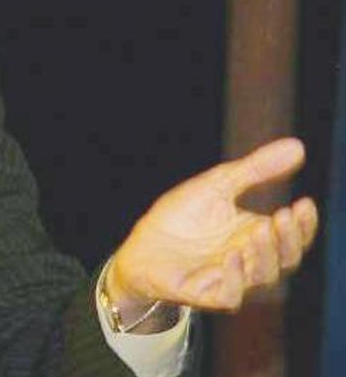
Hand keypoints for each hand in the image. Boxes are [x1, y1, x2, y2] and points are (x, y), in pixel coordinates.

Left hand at [109, 137, 317, 317]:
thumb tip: (297, 146)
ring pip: (264, 276)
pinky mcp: (204, 294)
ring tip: (261, 227)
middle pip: (286, 258)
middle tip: (284, 215)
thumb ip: (254, 170)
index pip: (294, 236)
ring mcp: (228, 279)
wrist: (139, 246)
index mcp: (256, 237)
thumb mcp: (217, 186)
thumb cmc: (181, 217)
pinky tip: (233, 255)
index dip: (304, 224)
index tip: (303, 203)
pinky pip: (230, 295)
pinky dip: (236, 278)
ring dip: (267, 254)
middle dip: (290, 239)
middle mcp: (250, 261)